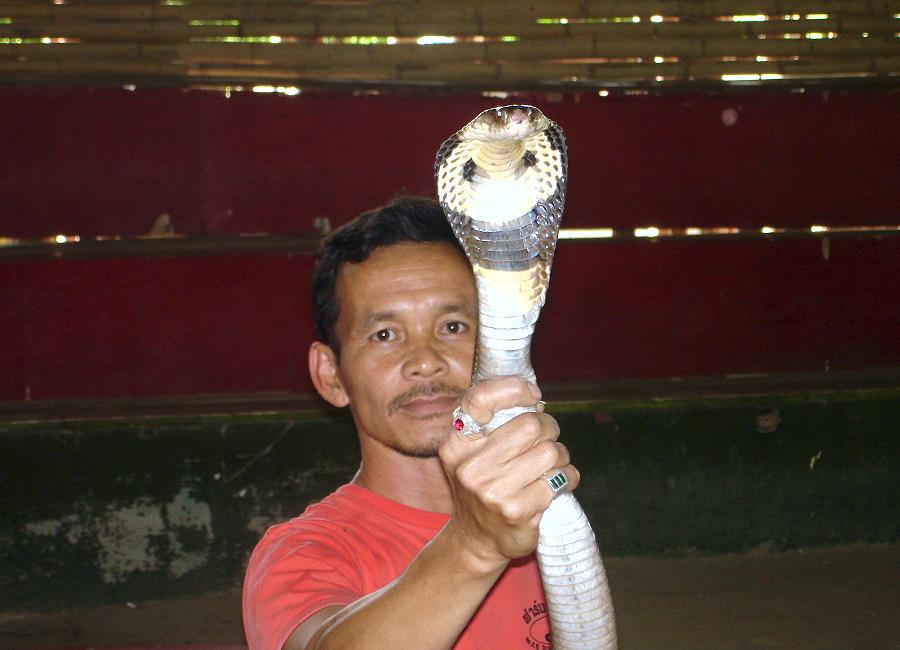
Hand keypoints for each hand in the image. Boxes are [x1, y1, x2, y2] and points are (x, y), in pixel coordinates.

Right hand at [438, 377, 579, 573]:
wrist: (475, 540)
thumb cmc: (482, 486)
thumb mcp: (471, 453)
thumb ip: (492, 422)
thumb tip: (533, 396)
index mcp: (456, 444)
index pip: (481, 399)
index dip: (514, 389)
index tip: (533, 395)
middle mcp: (470, 466)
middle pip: (529, 424)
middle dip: (548, 427)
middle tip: (547, 438)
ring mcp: (492, 491)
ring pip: (550, 451)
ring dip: (560, 455)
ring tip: (552, 464)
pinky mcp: (516, 511)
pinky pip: (560, 479)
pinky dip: (567, 477)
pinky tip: (557, 484)